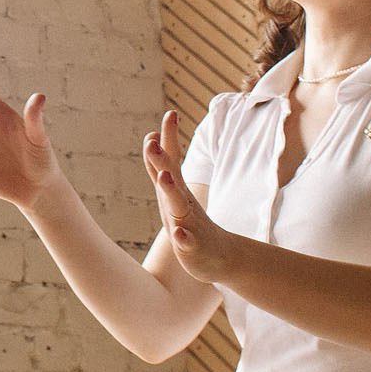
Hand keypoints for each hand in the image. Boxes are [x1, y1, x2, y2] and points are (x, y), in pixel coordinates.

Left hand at [144, 120, 229, 284]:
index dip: (168, 138)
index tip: (170, 113)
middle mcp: (183, 203)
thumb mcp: (171, 192)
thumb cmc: (190, 222)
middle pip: (171, 177)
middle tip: (151, 141)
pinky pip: (187, 240)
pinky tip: (178, 233)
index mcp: (177, 190)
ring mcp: (189, 224)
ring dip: (171, 190)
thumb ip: (160, 167)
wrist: (219, 258)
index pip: (170, 160)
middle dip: (161, 160)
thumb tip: (151, 138)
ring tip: (164, 177)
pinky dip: (183, 236)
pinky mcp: (192, 246)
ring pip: (178, 205)